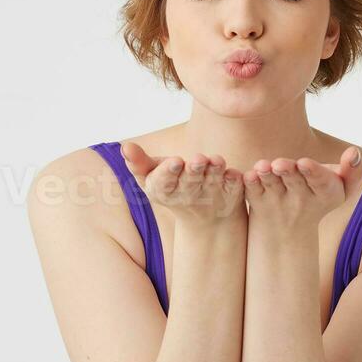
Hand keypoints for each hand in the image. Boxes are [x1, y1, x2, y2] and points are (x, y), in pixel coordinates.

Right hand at [120, 141, 246, 223]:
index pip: (164, 181)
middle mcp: (189, 193)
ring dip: (215, 171)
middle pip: (190, 181)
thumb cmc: (171, 184)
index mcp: (165, 189)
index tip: (175, 161)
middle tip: (198, 159)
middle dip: (194, 171)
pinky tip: (236, 173)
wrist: (205, 214)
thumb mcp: (152, 176)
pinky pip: (235, 185)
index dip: (169, 172)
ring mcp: (211, 193)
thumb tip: (125, 147)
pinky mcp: (232, 192)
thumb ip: (138, 163)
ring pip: (213, 180)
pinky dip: (235, 180)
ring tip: (216, 161)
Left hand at [243, 147, 361, 231]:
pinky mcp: (257, 201)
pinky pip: (252, 192)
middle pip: (295, 183)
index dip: (314, 173)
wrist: (289, 230)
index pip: (321, 184)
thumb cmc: (319, 195)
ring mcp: (277, 201)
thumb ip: (353, 171)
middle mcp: (300, 199)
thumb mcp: (342, 188)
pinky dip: (250, 184)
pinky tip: (247, 175)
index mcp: (325, 194)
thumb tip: (354, 152)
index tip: (305, 162)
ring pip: (272, 186)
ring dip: (267, 176)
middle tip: (280, 163)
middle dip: (289, 172)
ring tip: (263, 166)